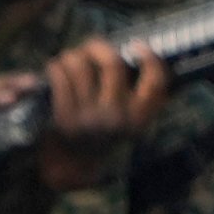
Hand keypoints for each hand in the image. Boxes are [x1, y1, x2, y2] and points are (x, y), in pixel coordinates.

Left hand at [35, 36, 171, 191]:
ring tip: (69, 61)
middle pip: (112, 64)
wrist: (69, 167)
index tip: (137, 45)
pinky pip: (60, 76)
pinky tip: (56, 71)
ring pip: (80, 66)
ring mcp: (89, 119)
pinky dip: (56, 68)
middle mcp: (117, 120)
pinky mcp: (63, 117)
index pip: (157, 83)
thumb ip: (137, 98)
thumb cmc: (98, 135)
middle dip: (98, 47)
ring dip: (72, 56)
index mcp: (139, 121)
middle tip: (91, 47)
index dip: (150, 58)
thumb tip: (138, 55)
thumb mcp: (126, 124)